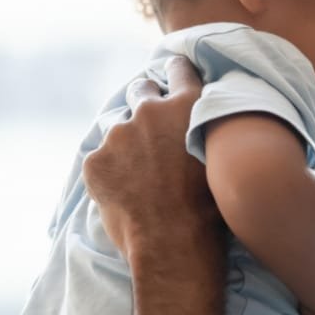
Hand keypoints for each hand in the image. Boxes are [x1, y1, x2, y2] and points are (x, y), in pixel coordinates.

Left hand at [82, 55, 227, 314]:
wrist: (174, 245)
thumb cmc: (210, 208)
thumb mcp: (220, 157)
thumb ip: (204, 130)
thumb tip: (199, 123)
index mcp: (187, 106)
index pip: (179, 69)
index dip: (176, 70)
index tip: (172, 72)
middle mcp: (150, 111)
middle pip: (141, 90)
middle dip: (145, 103)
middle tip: (151, 128)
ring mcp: (118, 135)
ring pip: (118, 127)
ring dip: (126, 142)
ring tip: (138, 173)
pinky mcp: (95, 160)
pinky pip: (100, 158)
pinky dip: (109, 170)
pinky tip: (124, 192)